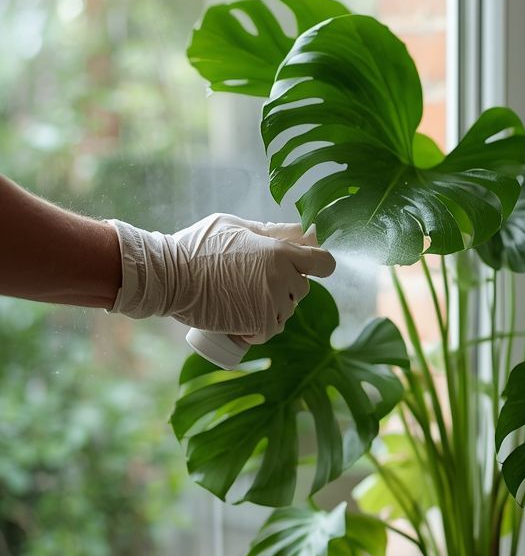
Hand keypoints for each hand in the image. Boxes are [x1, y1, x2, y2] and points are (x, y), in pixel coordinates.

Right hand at [108, 213, 335, 340]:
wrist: (169, 276)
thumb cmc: (197, 247)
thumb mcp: (235, 226)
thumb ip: (268, 232)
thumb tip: (297, 232)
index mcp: (281, 251)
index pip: (324, 263)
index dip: (318, 265)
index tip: (308, 268)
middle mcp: (284, 277)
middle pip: (303, 288)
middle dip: (285, 288)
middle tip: (252, 284)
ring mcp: (274, 303)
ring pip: (287, 311)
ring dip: (271, 309)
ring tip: (241, 300)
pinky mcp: (261, 324)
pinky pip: (271, 329)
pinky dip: (258, 328)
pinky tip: (239, 318)